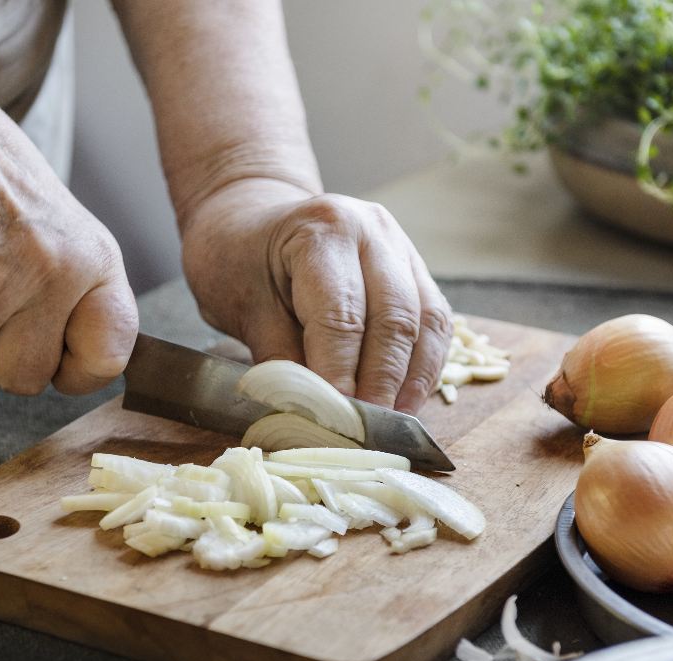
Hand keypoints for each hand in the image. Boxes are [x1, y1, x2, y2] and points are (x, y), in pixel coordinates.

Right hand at [0, 79, 137, 394]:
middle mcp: (53, 273)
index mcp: (95, 263)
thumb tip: (89, 364)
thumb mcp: (66, 233)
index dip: (76, 371)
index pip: (107, 362)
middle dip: (0, 351)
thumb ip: (81, 299)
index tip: (59, 355)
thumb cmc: (1, 182)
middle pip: (26, 377)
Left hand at [181, 180, 452, 413]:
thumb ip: (280, 359)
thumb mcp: (242, 307)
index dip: (341, 377)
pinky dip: (425, 365)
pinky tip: (408, 397)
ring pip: (426, 322)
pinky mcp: (415, 269)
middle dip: (382, 384)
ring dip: (412, 379)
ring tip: (392, 423)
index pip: (341, 317)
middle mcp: (373, 232)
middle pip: (395, 319)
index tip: (335, 423)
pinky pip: (434, 322)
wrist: (251, 218)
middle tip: (366, 431)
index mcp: (323, 232)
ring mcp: (401, 248)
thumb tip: (312, 416)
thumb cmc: (238, 259)